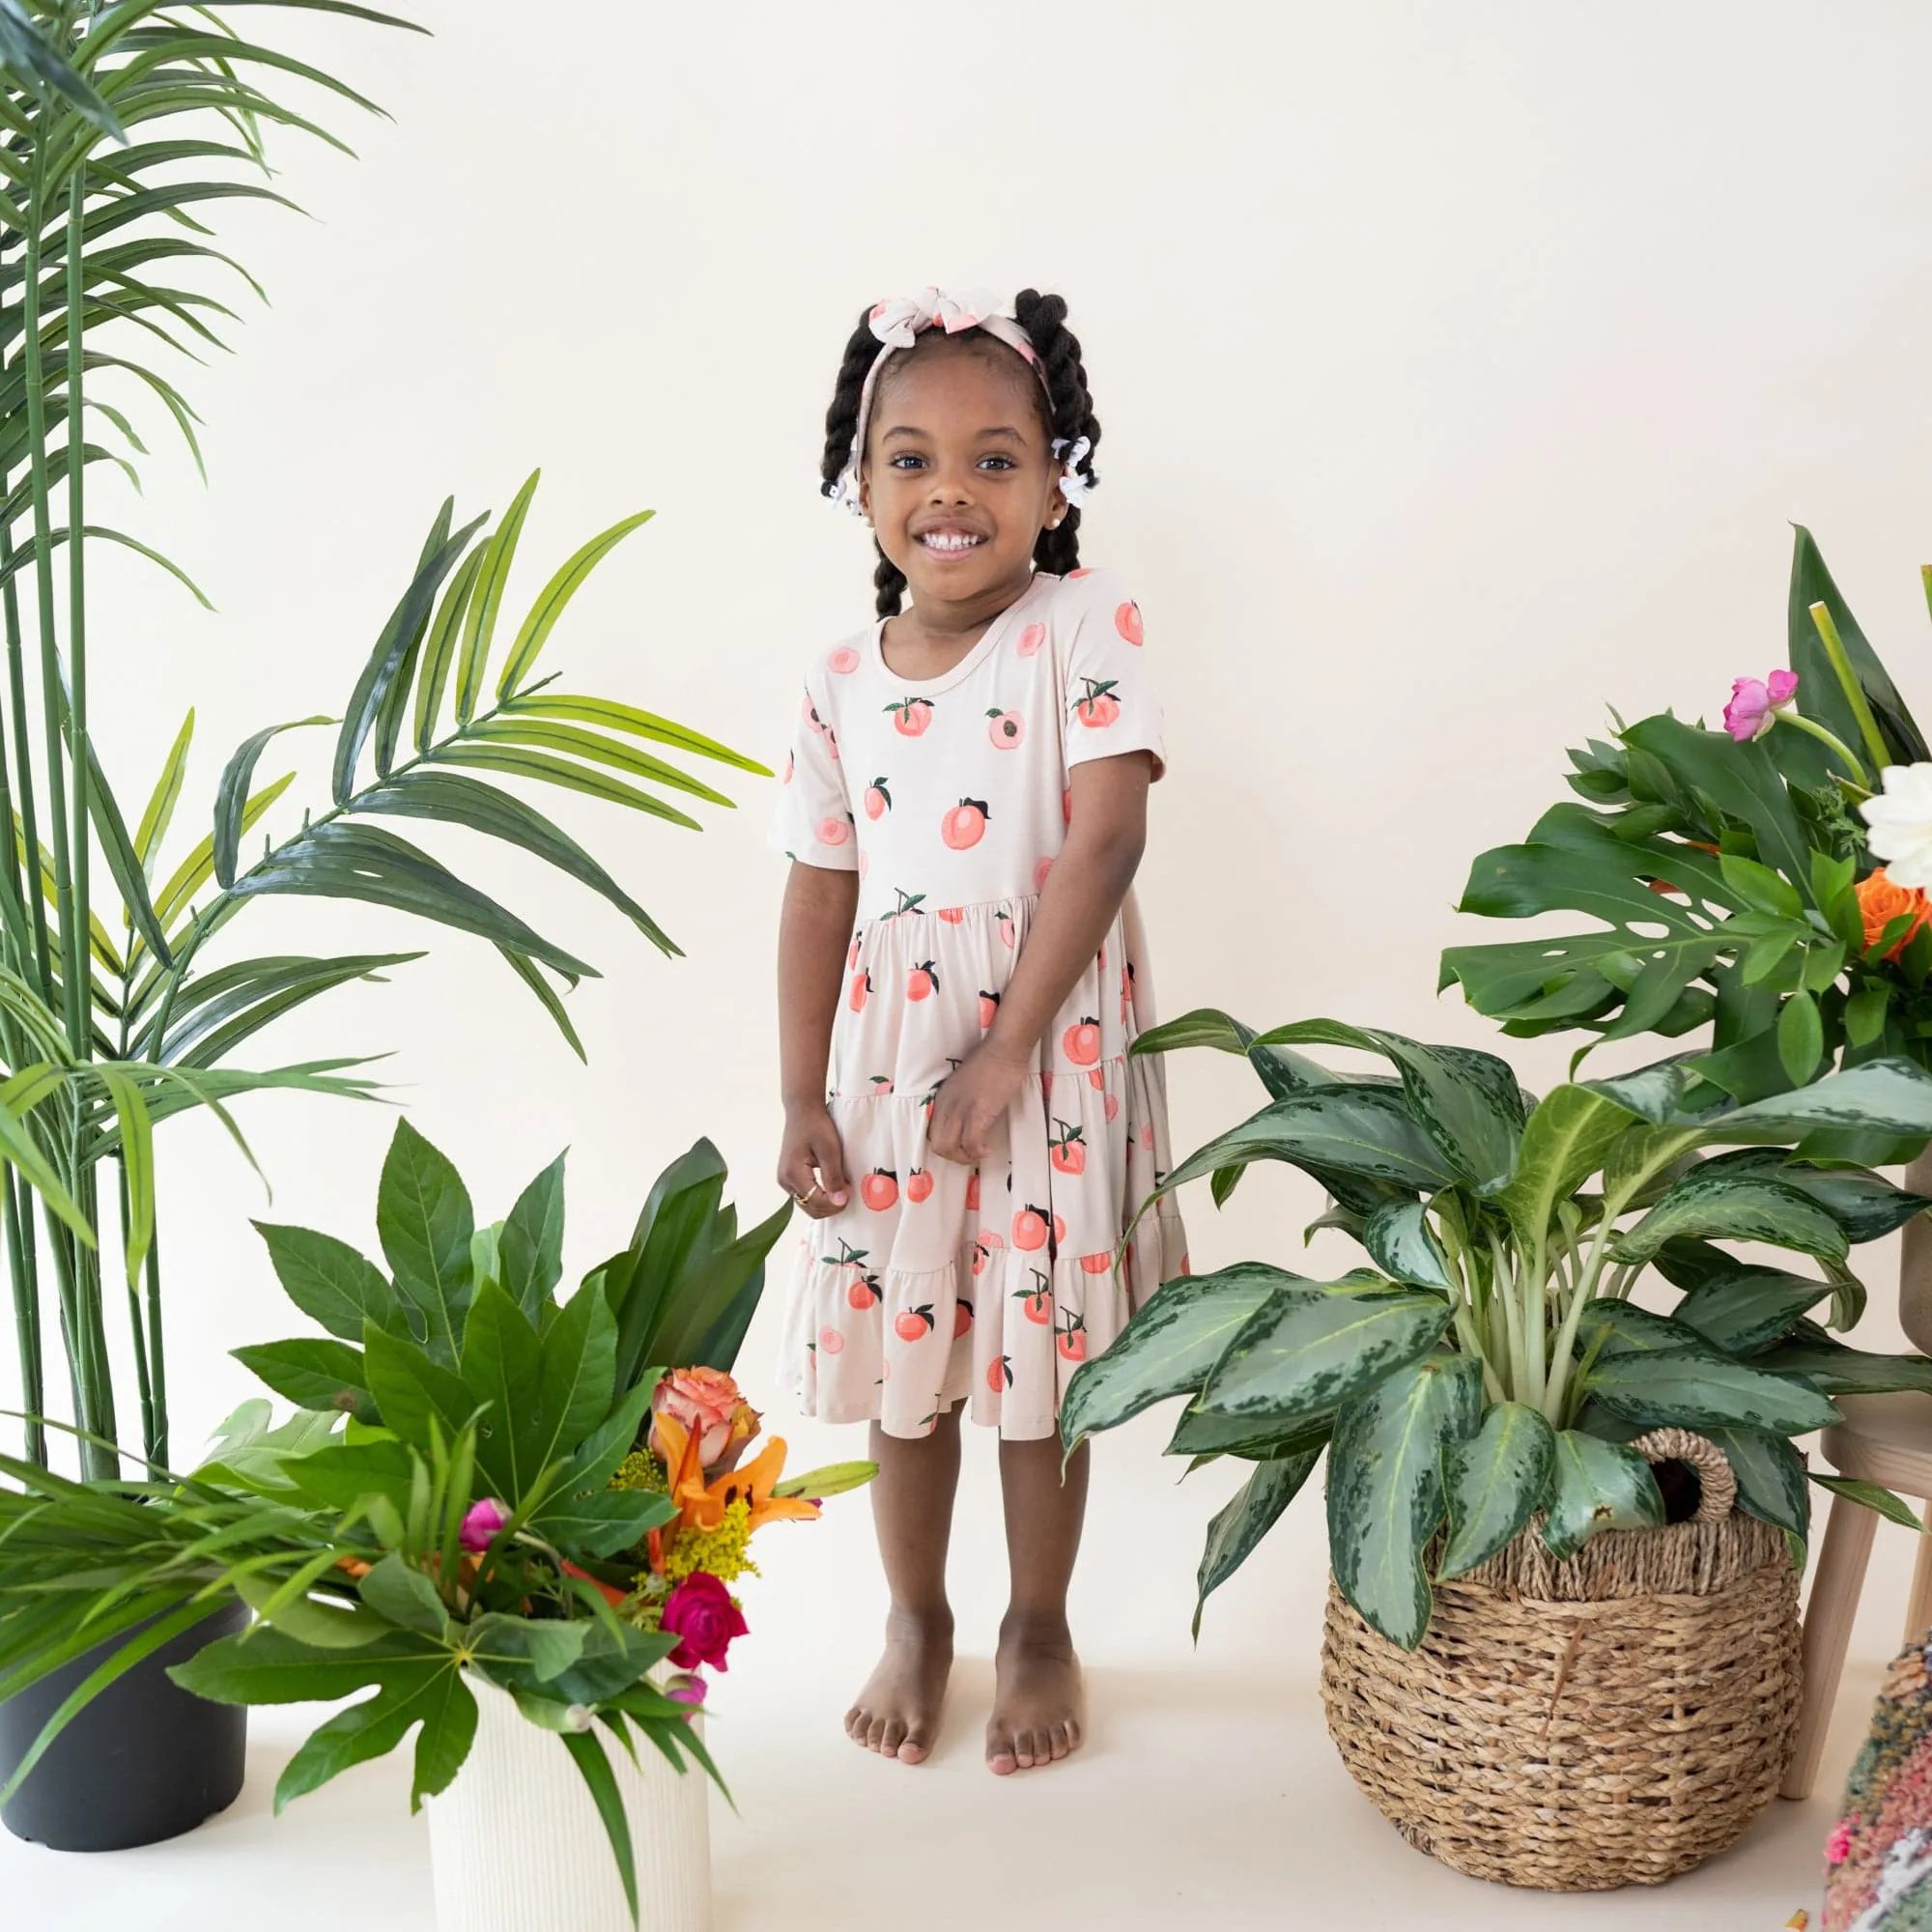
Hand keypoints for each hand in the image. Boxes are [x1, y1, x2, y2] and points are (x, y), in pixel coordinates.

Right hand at [778, 1105, 849, 1218]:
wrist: (802, 1110)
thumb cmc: (816, 1125)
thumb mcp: (830, 1150)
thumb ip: (833, 1177)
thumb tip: (839, 1202)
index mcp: (793, 1174)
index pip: (816, 1202)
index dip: (836, 1202)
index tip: (850, 1189)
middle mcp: (785, 1181)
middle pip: (810, 1208)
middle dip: (831, 1206)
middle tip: (847, 1191)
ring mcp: (785, 1180)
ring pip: (807, 1204)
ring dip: (826, 1202)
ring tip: (841, 1187)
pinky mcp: (788, 1178)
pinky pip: (805, 1196)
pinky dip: (819, 1196)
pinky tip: (831, 1185)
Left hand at [927, 1045, 1029, 1166]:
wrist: (1003, 1049)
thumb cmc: (990, 1061)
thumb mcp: (964, 1082)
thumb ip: (960, 1099)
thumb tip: (967, 1114)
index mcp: (942, 1098)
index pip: (931, 1132)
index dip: (946, 1144)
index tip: (962, 1145)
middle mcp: (946, 1105)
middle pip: (936, 1144)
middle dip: (954, 1156)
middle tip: (971, 1153)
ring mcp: (960, 1110)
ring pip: (948, 1148)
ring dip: (964, 1157)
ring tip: (979, 1153)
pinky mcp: (977, 1113)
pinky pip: (970, 1143)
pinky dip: (977, 1152)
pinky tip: (988, 1149)